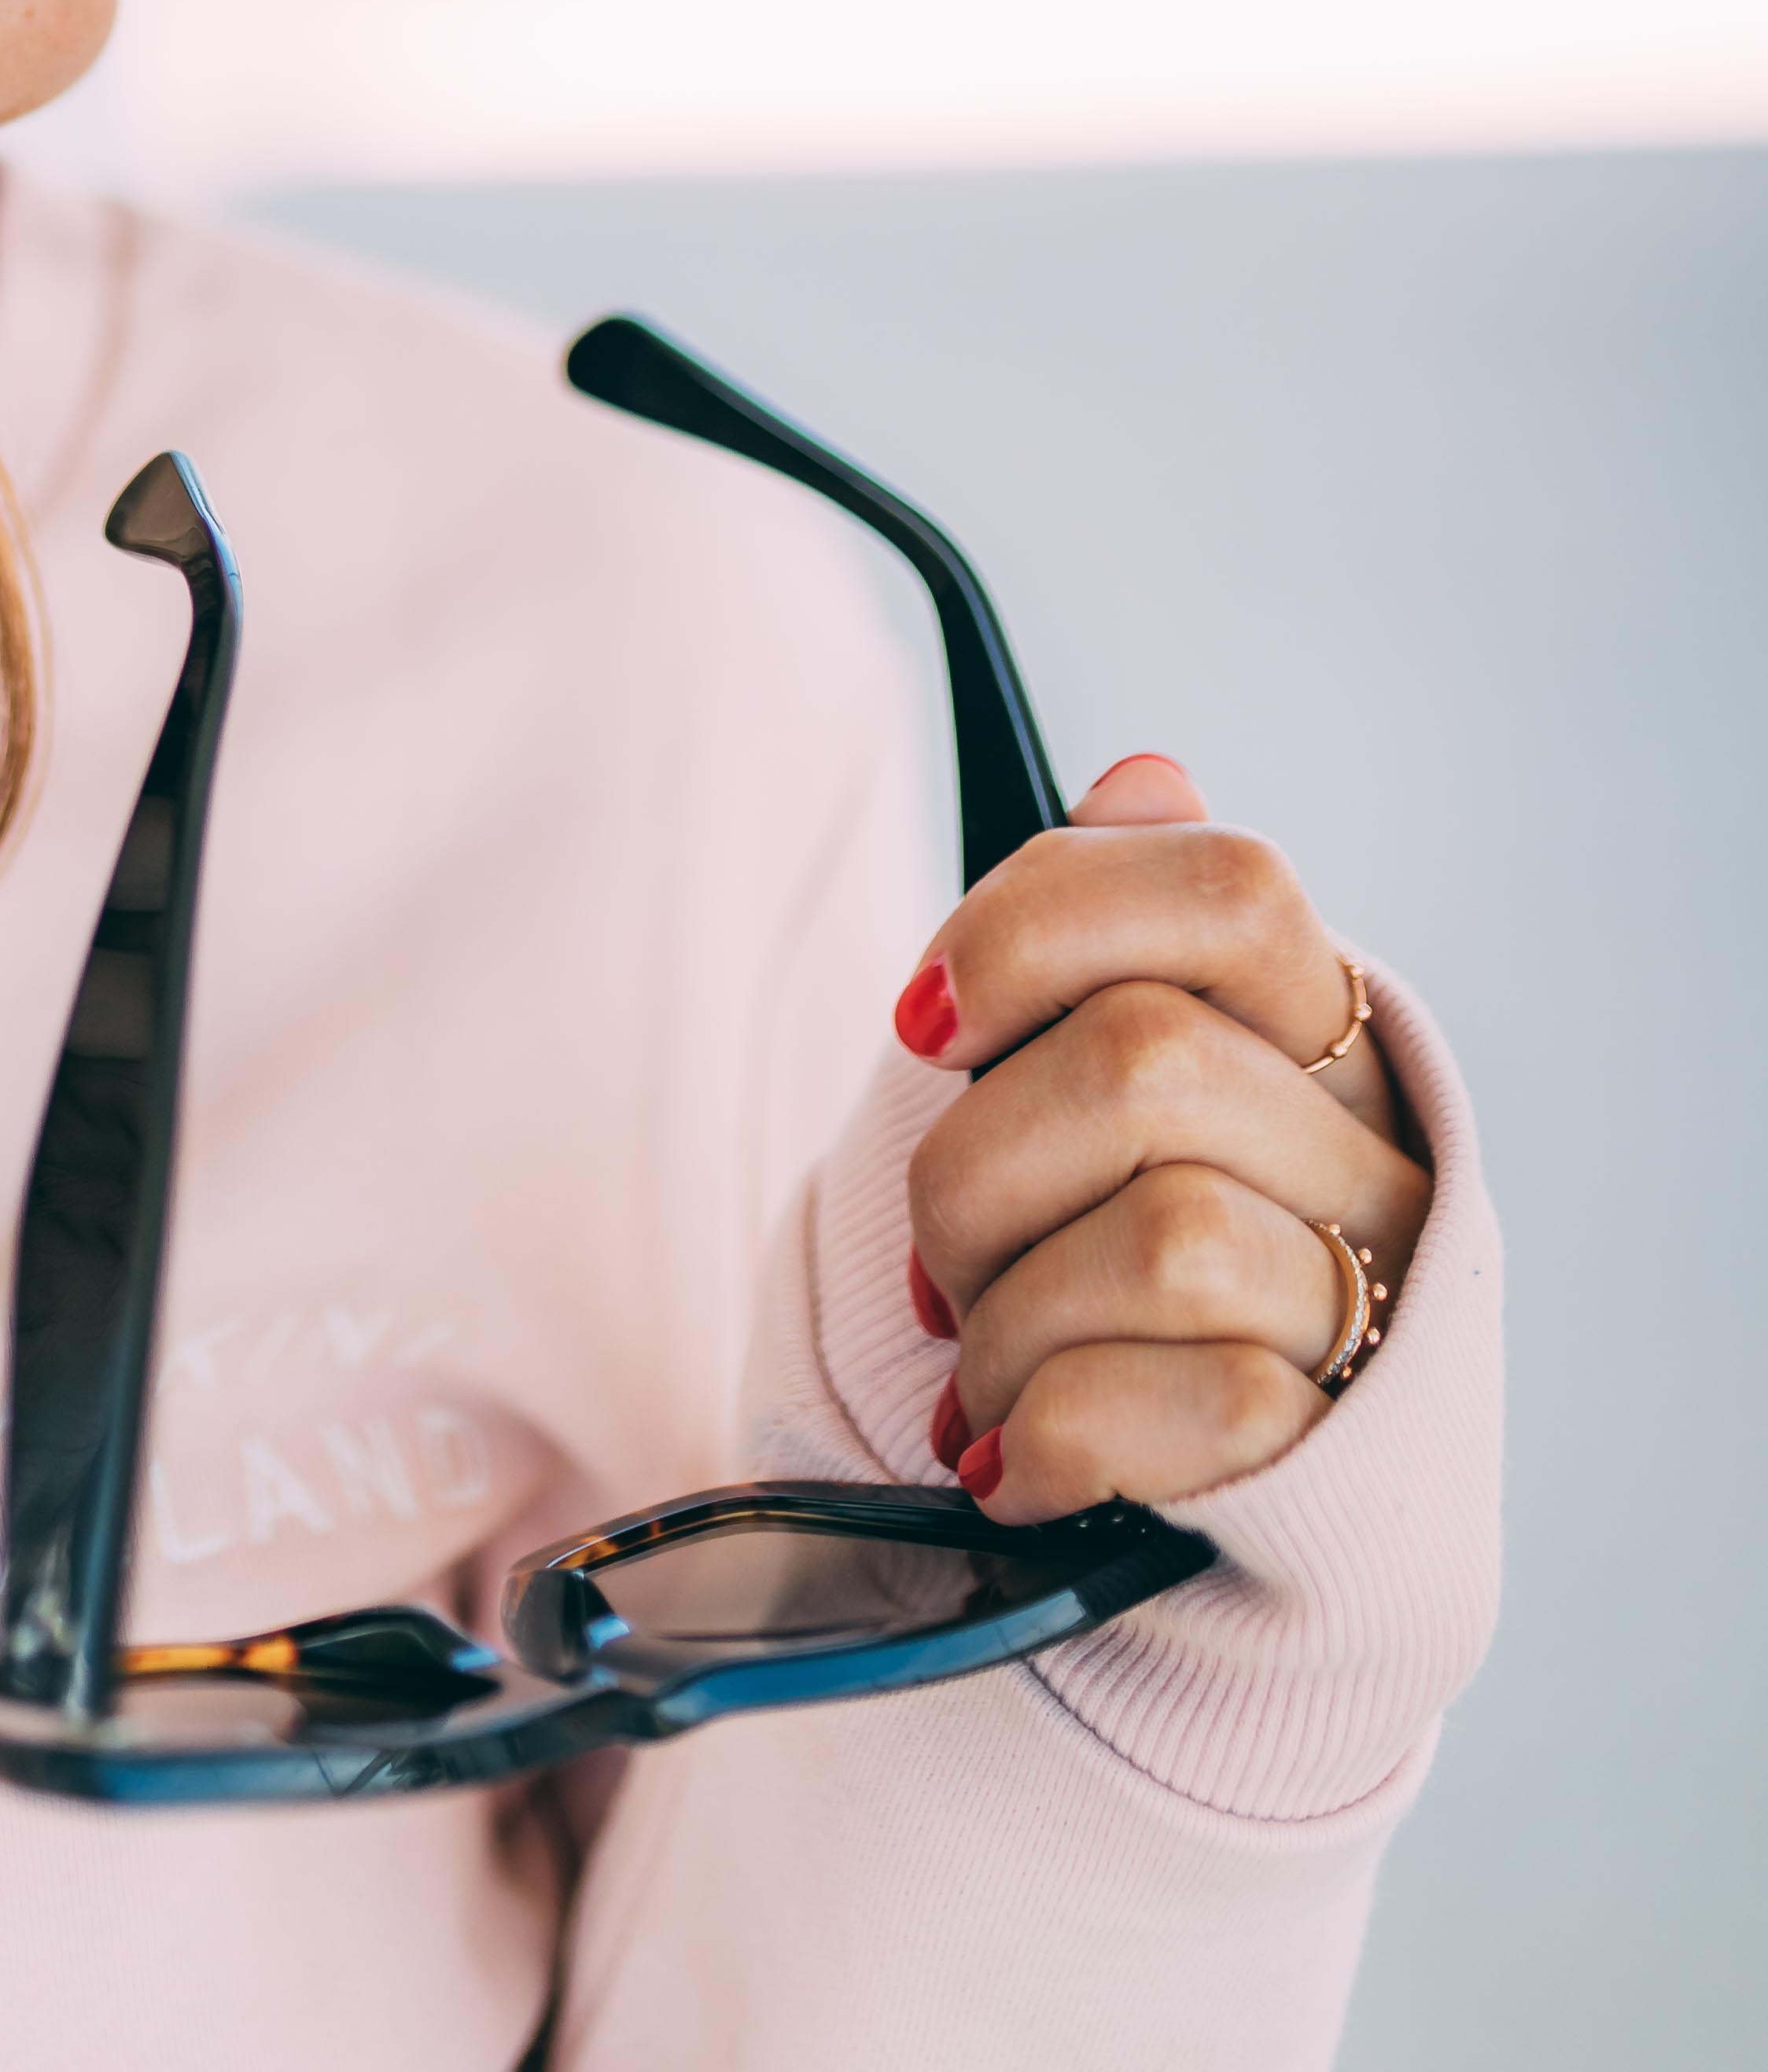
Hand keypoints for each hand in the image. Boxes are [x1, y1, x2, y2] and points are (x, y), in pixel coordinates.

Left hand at [897, 754, 1430, 1520]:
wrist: (1242, 1521)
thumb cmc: (1128, 1258)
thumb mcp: (1109, 1091)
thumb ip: (1115, 940)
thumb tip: (1141, 778)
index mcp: (1323, 1035)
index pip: (1229, 886)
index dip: (1041, 925)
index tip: (921, 1023)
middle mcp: (1378, 1158)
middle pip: (1146, 1062)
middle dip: (976, 1167)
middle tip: (938, 1256)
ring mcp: (1378, 1311)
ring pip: (1170, 1240)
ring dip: (1008, 1320)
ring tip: (977, 1371)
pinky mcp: (1344, 1458)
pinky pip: (1194, 1411)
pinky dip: (1050, 1437)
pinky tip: (1009, 1459)